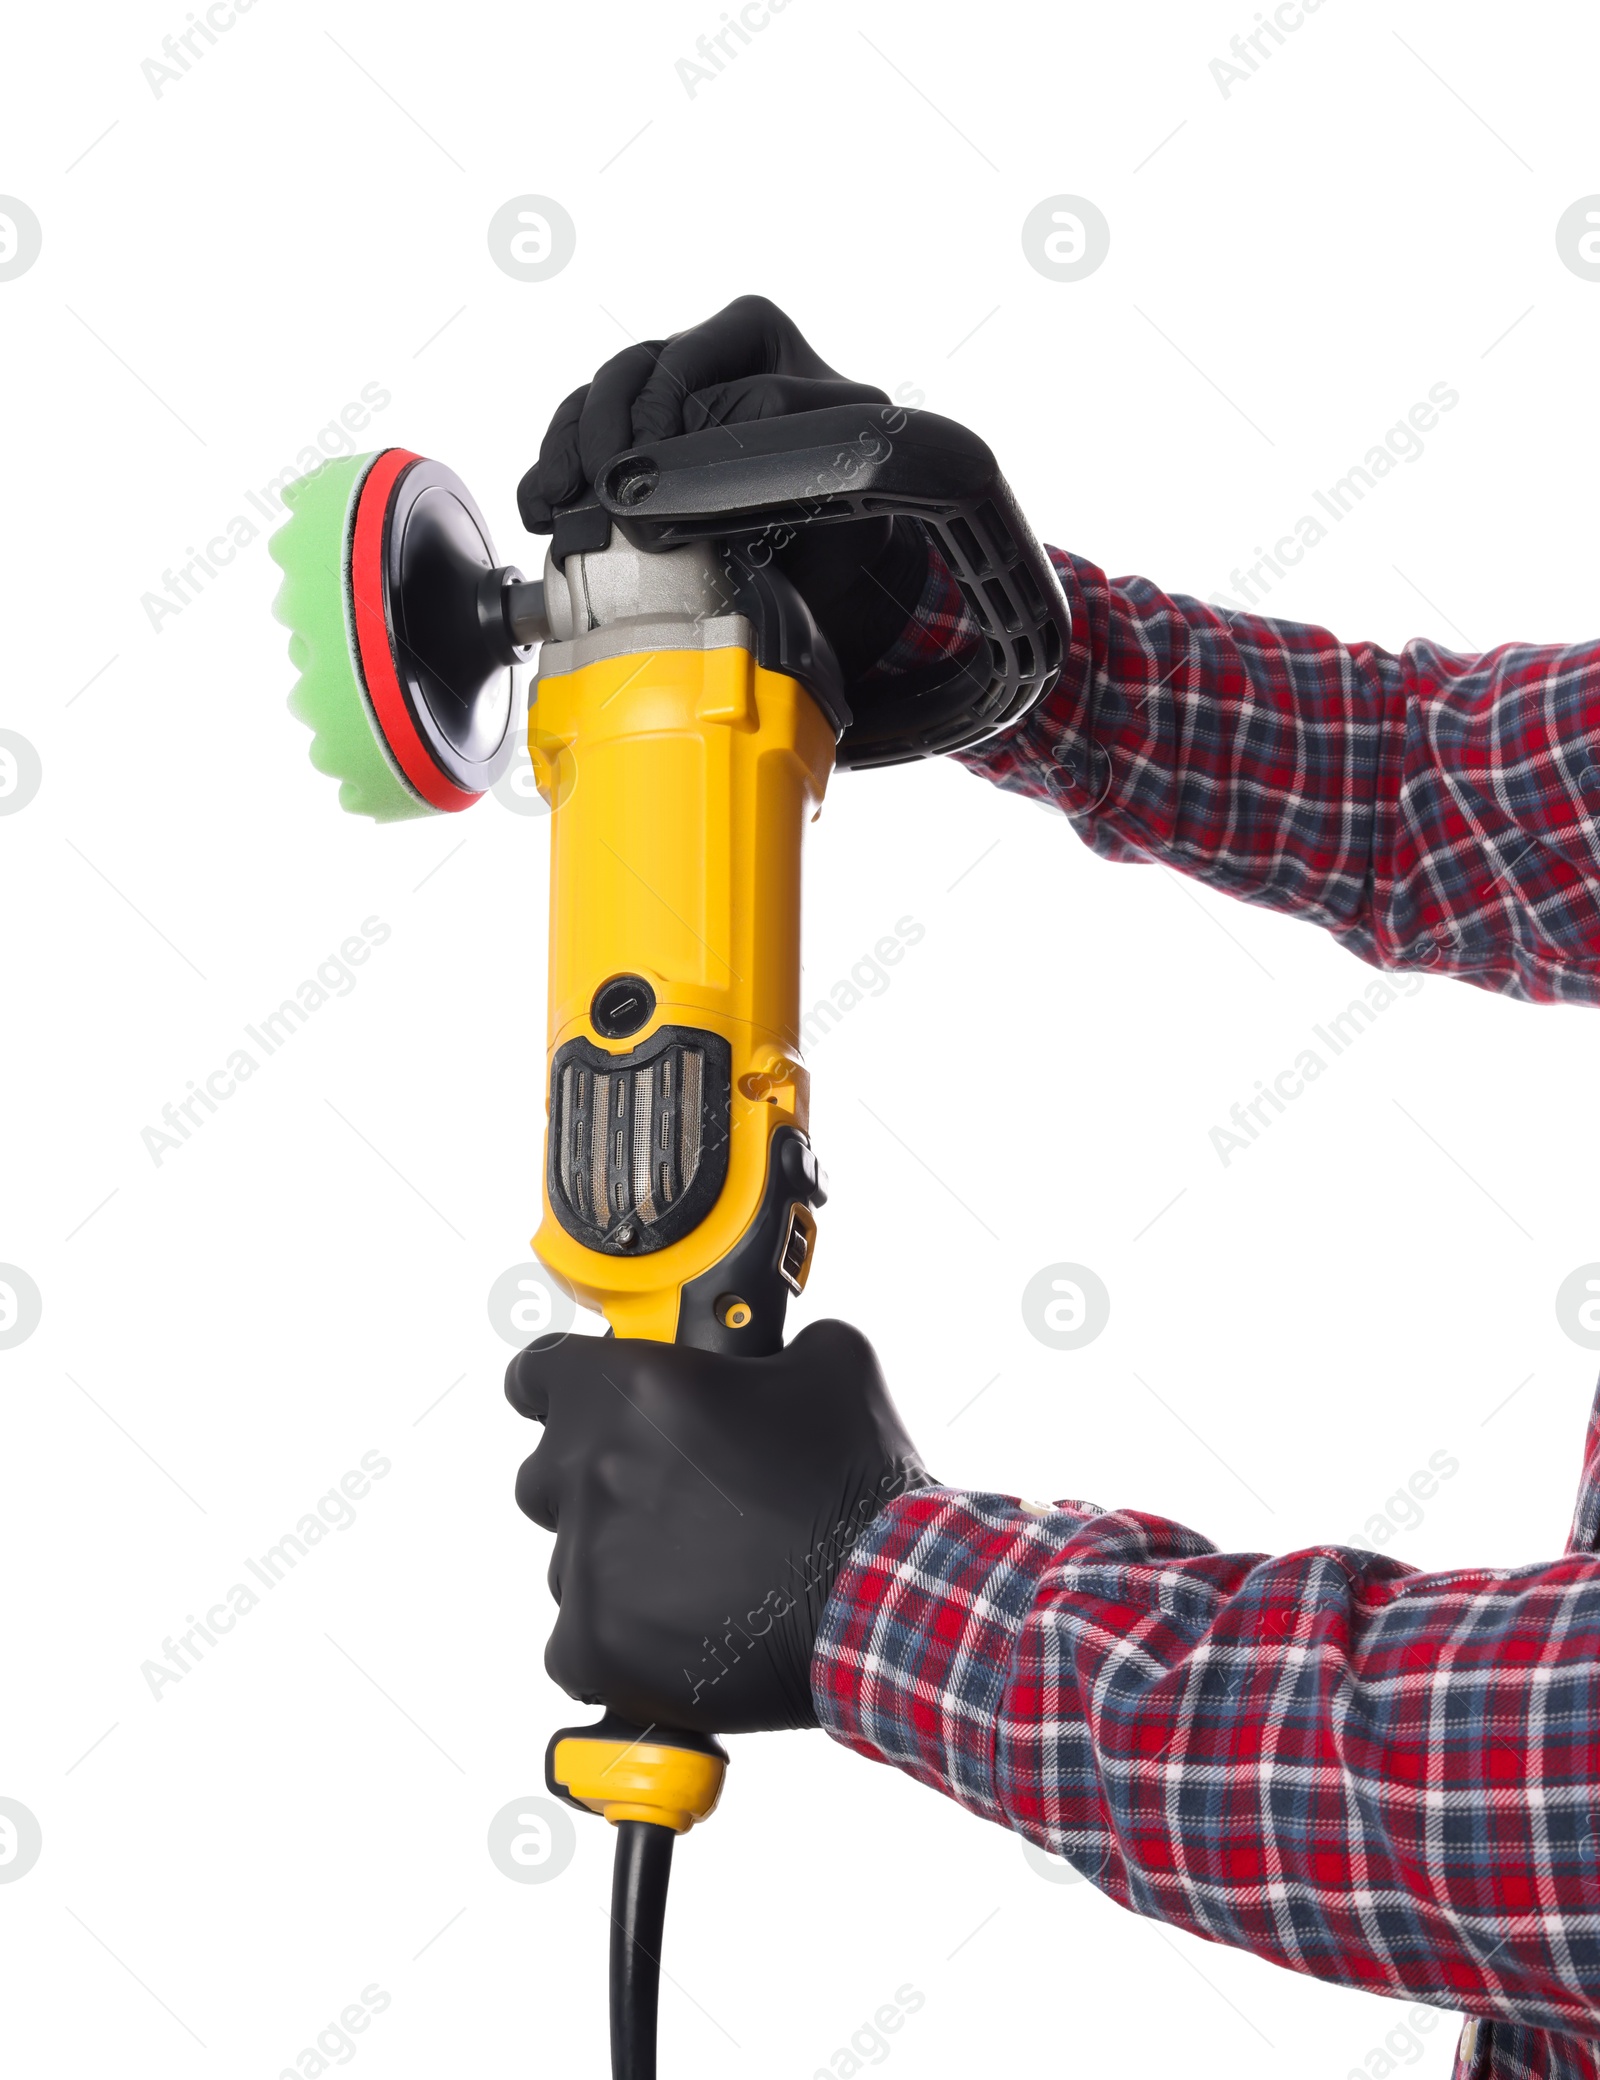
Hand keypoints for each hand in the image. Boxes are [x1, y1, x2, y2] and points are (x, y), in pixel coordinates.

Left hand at [505, 1320, 932, 1733]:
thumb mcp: (829, 1362)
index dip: (564, 1390)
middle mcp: (591, 1470)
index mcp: (629, 1388)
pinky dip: (617, 1641)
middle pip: (545, 1475)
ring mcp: (584, 1561)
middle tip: (669, 1500)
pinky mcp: (592, 1645)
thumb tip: (761, 1348)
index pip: (535, 1374)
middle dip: (595, 1483)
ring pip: (568, 1560)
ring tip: (698, 1573)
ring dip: (616, 1563)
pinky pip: (573, 1640)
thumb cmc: (856, 1484)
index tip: (586, 1408)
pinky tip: (681, 1631)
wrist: (885, 1601)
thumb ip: (768, 1341)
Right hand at [517, 294, 934, 686]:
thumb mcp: (845, 444)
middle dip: (603, 431)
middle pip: (626, 373)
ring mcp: (656, 404)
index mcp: (750, 337)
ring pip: (590, 406)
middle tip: (598, 485)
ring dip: (565, 453)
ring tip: (555, 500)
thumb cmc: (848, 490)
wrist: (833, 558)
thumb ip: (794, 418)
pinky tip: (541, 511)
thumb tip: (727, 418)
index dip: (657, 405)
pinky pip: (575, 447)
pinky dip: (551, 478)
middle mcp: (696, 360)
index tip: (646, 460)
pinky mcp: (629, 452)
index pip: (686, 354)